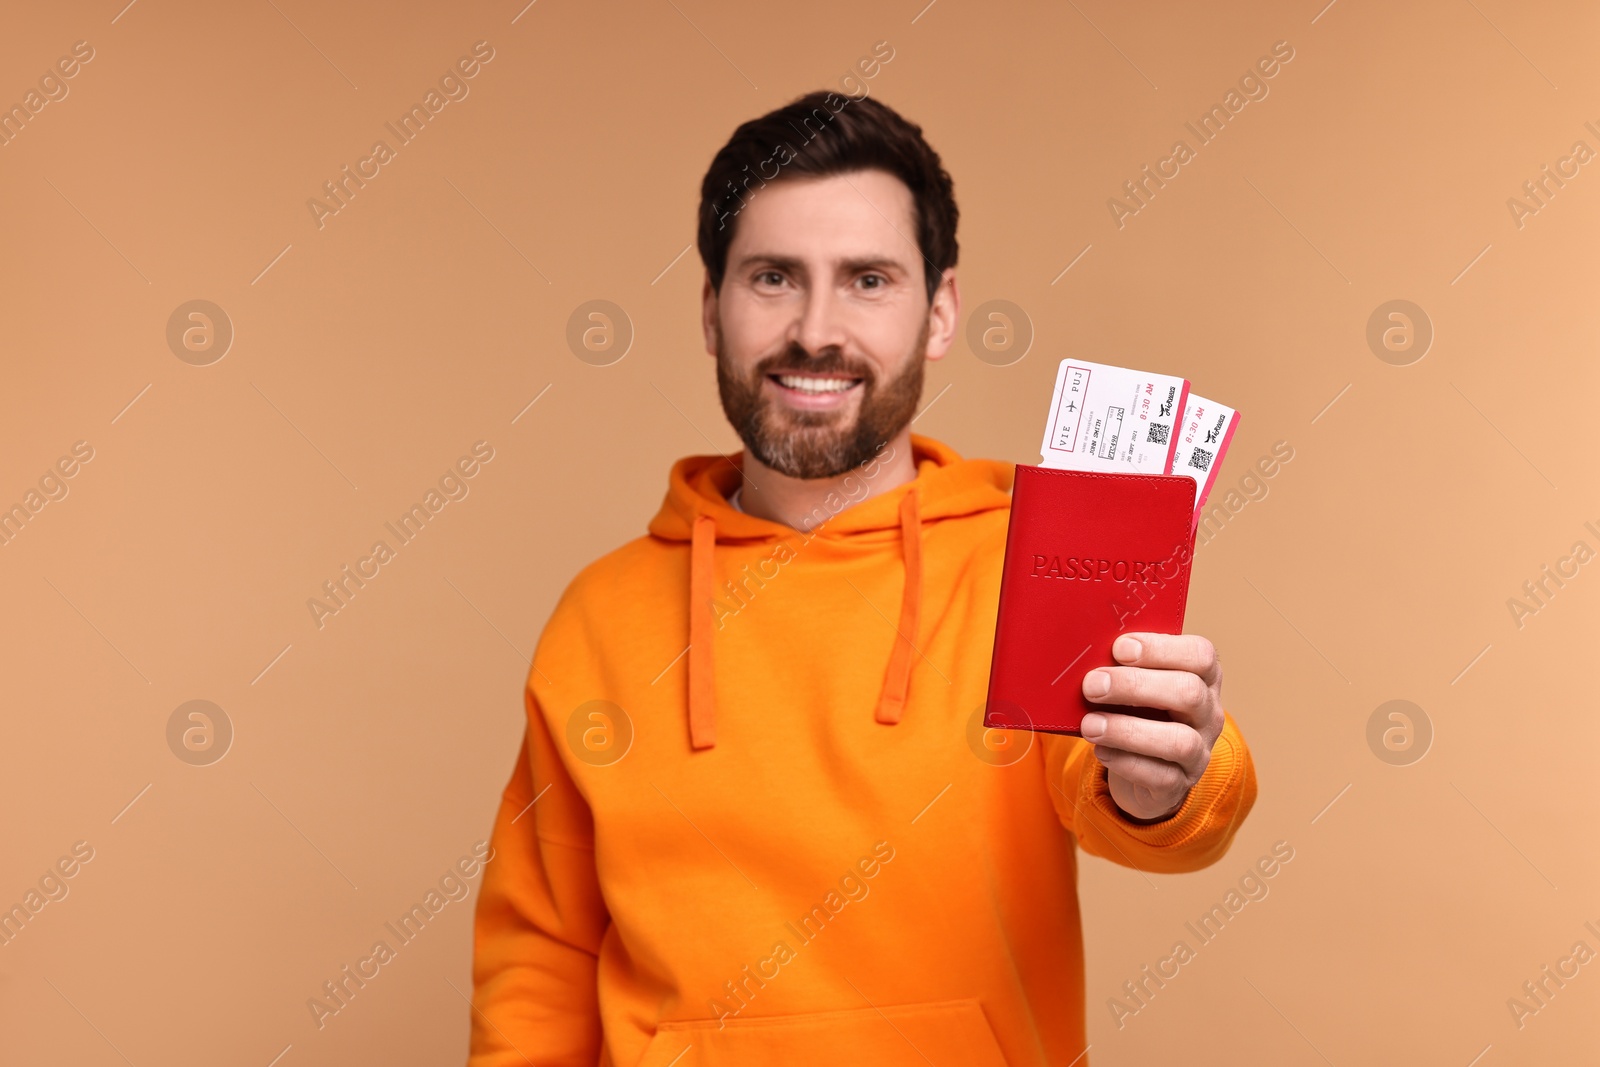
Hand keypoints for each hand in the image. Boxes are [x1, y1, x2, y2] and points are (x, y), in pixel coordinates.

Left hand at [1079, 632, 1223, 821]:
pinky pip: (1161, 777)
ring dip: (1128, 730)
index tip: (1119, 648)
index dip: (1161, 648)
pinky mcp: (1181, 784)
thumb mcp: (1135, 682)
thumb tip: (1086, 653)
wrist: (1143, 765)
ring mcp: (1200, 751)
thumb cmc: (1136, 709)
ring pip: (1179, 741)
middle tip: (1092, 685)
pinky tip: (1101, 750)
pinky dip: (1126, 762)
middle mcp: (1209, 713)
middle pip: (1189, 692)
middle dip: (1135, 686)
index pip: (1200, 654)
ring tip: (1090, 724)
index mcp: (1203, 676)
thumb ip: (1123, 666)